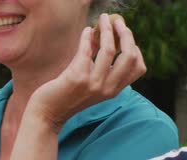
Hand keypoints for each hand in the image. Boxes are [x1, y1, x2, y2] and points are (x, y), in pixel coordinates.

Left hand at [27, 13, 145, 132]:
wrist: (47, 114)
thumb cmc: (67, 97)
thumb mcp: (91, 84)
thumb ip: (101, 66)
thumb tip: (103, 36)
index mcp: (114, 90)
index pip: (138, 67)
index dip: (135, 47)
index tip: (125, 36)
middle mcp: (107, 88)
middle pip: (130, 56)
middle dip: (126, 34)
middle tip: (117, 22)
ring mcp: (93, 83)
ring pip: (109, 49)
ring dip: (107, 29)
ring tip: (103, 18)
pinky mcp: (76, 77)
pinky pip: (86, 50)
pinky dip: (87, 36)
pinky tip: (86, 31)